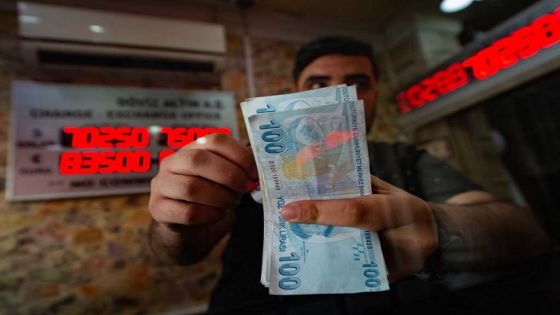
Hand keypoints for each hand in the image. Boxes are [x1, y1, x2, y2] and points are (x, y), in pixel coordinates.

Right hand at [149, 133, 257, 231]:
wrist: (185, 229)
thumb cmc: (209, 199)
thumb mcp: (223, 181)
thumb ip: (238, 172)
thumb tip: (259, 173)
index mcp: (192, 149)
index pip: (214, 140)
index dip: (238, 154)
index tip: (254, 172)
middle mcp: (172, 163)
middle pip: (198, 160)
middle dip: (229, 175)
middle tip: (244, 188)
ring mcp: (162, 186)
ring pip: (191, 188)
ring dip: (220, 197)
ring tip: (232, 203)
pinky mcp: (159, 210)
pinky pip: (187, 212)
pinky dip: (209, 215)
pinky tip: (218, 214)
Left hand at [281, 176, 438, 282]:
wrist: (436, 234)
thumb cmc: (404, 207)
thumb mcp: (387, 189)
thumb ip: (357, 185)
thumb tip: (318, 181)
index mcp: (405, 209)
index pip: (356, 211)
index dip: (321, 211)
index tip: (290, 210)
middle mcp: (407, 240)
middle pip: (350, 239)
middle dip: (315, 229)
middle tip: (288, 220)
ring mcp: (401, 265)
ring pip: (350, 259)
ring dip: (320, 247)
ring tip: (297, 234)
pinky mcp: (392, 280)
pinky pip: (357, 272)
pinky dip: (335, 260)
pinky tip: (316, 252)